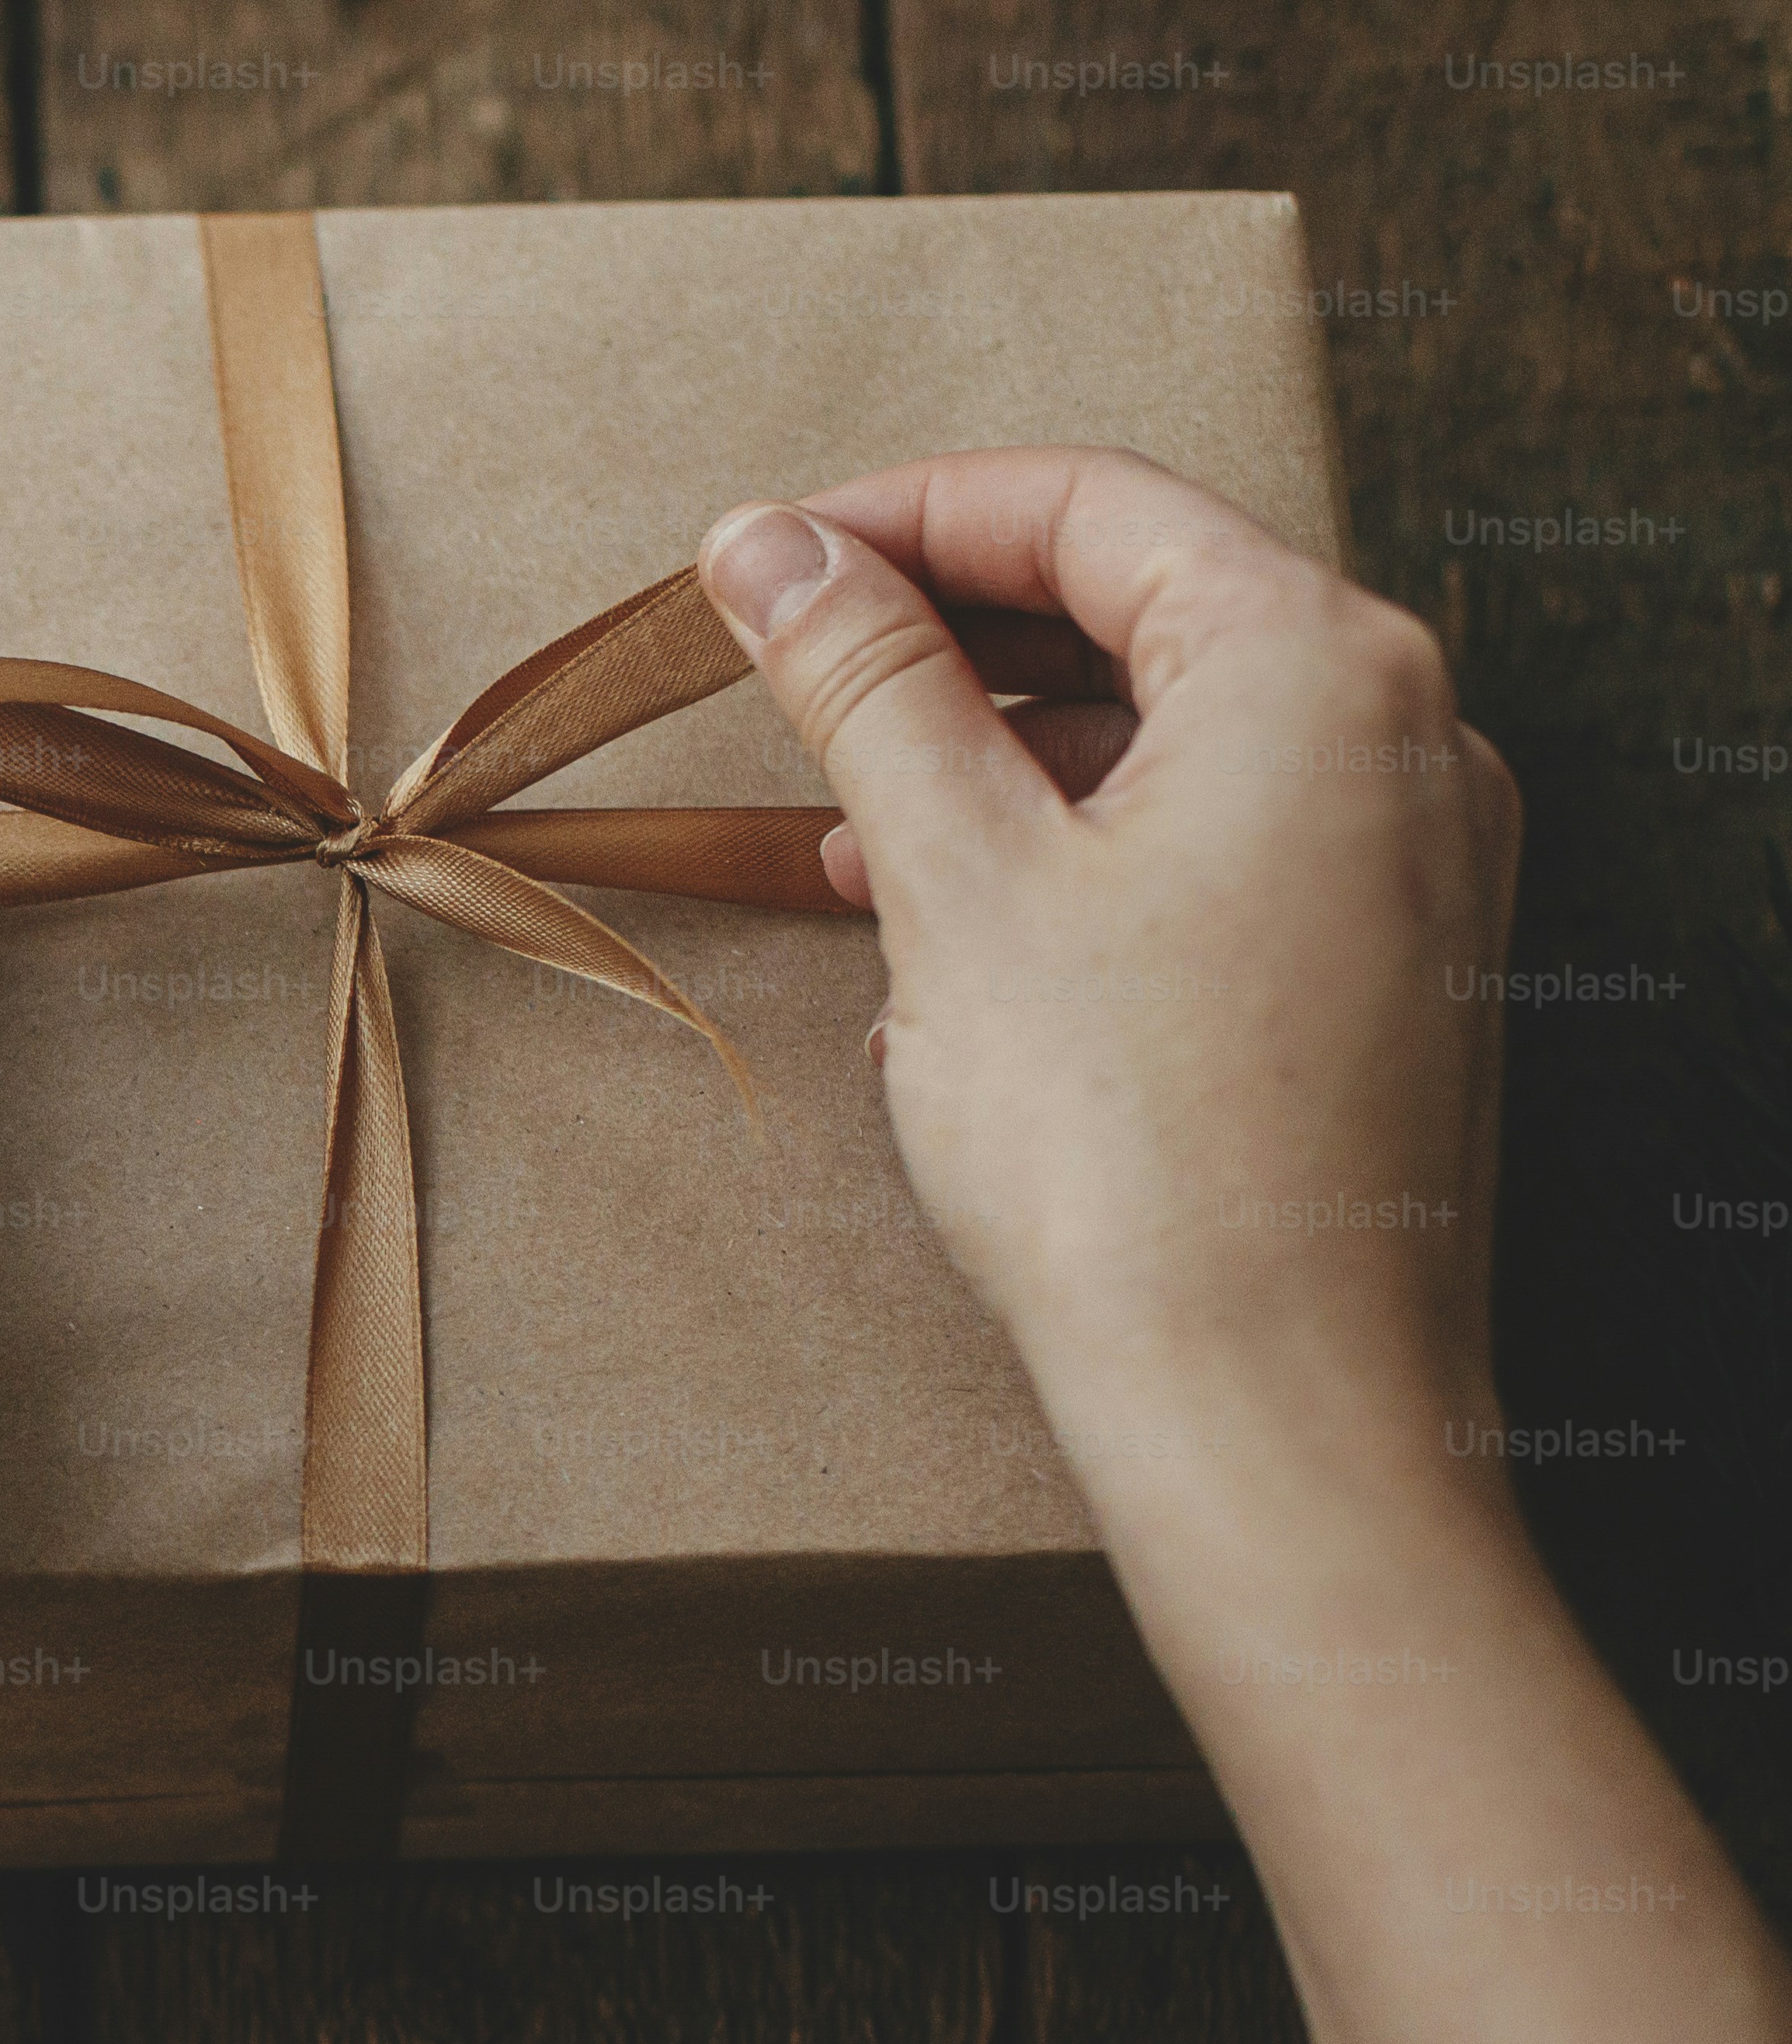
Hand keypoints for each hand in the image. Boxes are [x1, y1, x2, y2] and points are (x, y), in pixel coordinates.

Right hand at [695, 448, 1521, 1493]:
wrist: (1273, 1405)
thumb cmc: (1129, 1146)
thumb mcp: (953, 875)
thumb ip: (863, 681)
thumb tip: (768, 546)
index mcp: (1320, 665)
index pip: (1090, 507)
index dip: (902, 516)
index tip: (759, 562)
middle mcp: (1405, 735)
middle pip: (1144, 611)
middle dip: (947, 643)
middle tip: (785, 681)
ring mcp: (1415, 859)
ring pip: (1175, 742)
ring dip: (999, 764)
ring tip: (845, 839)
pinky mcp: (1390, 972)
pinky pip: (1220, 852)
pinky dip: (1080, 860)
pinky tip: (955, 949)